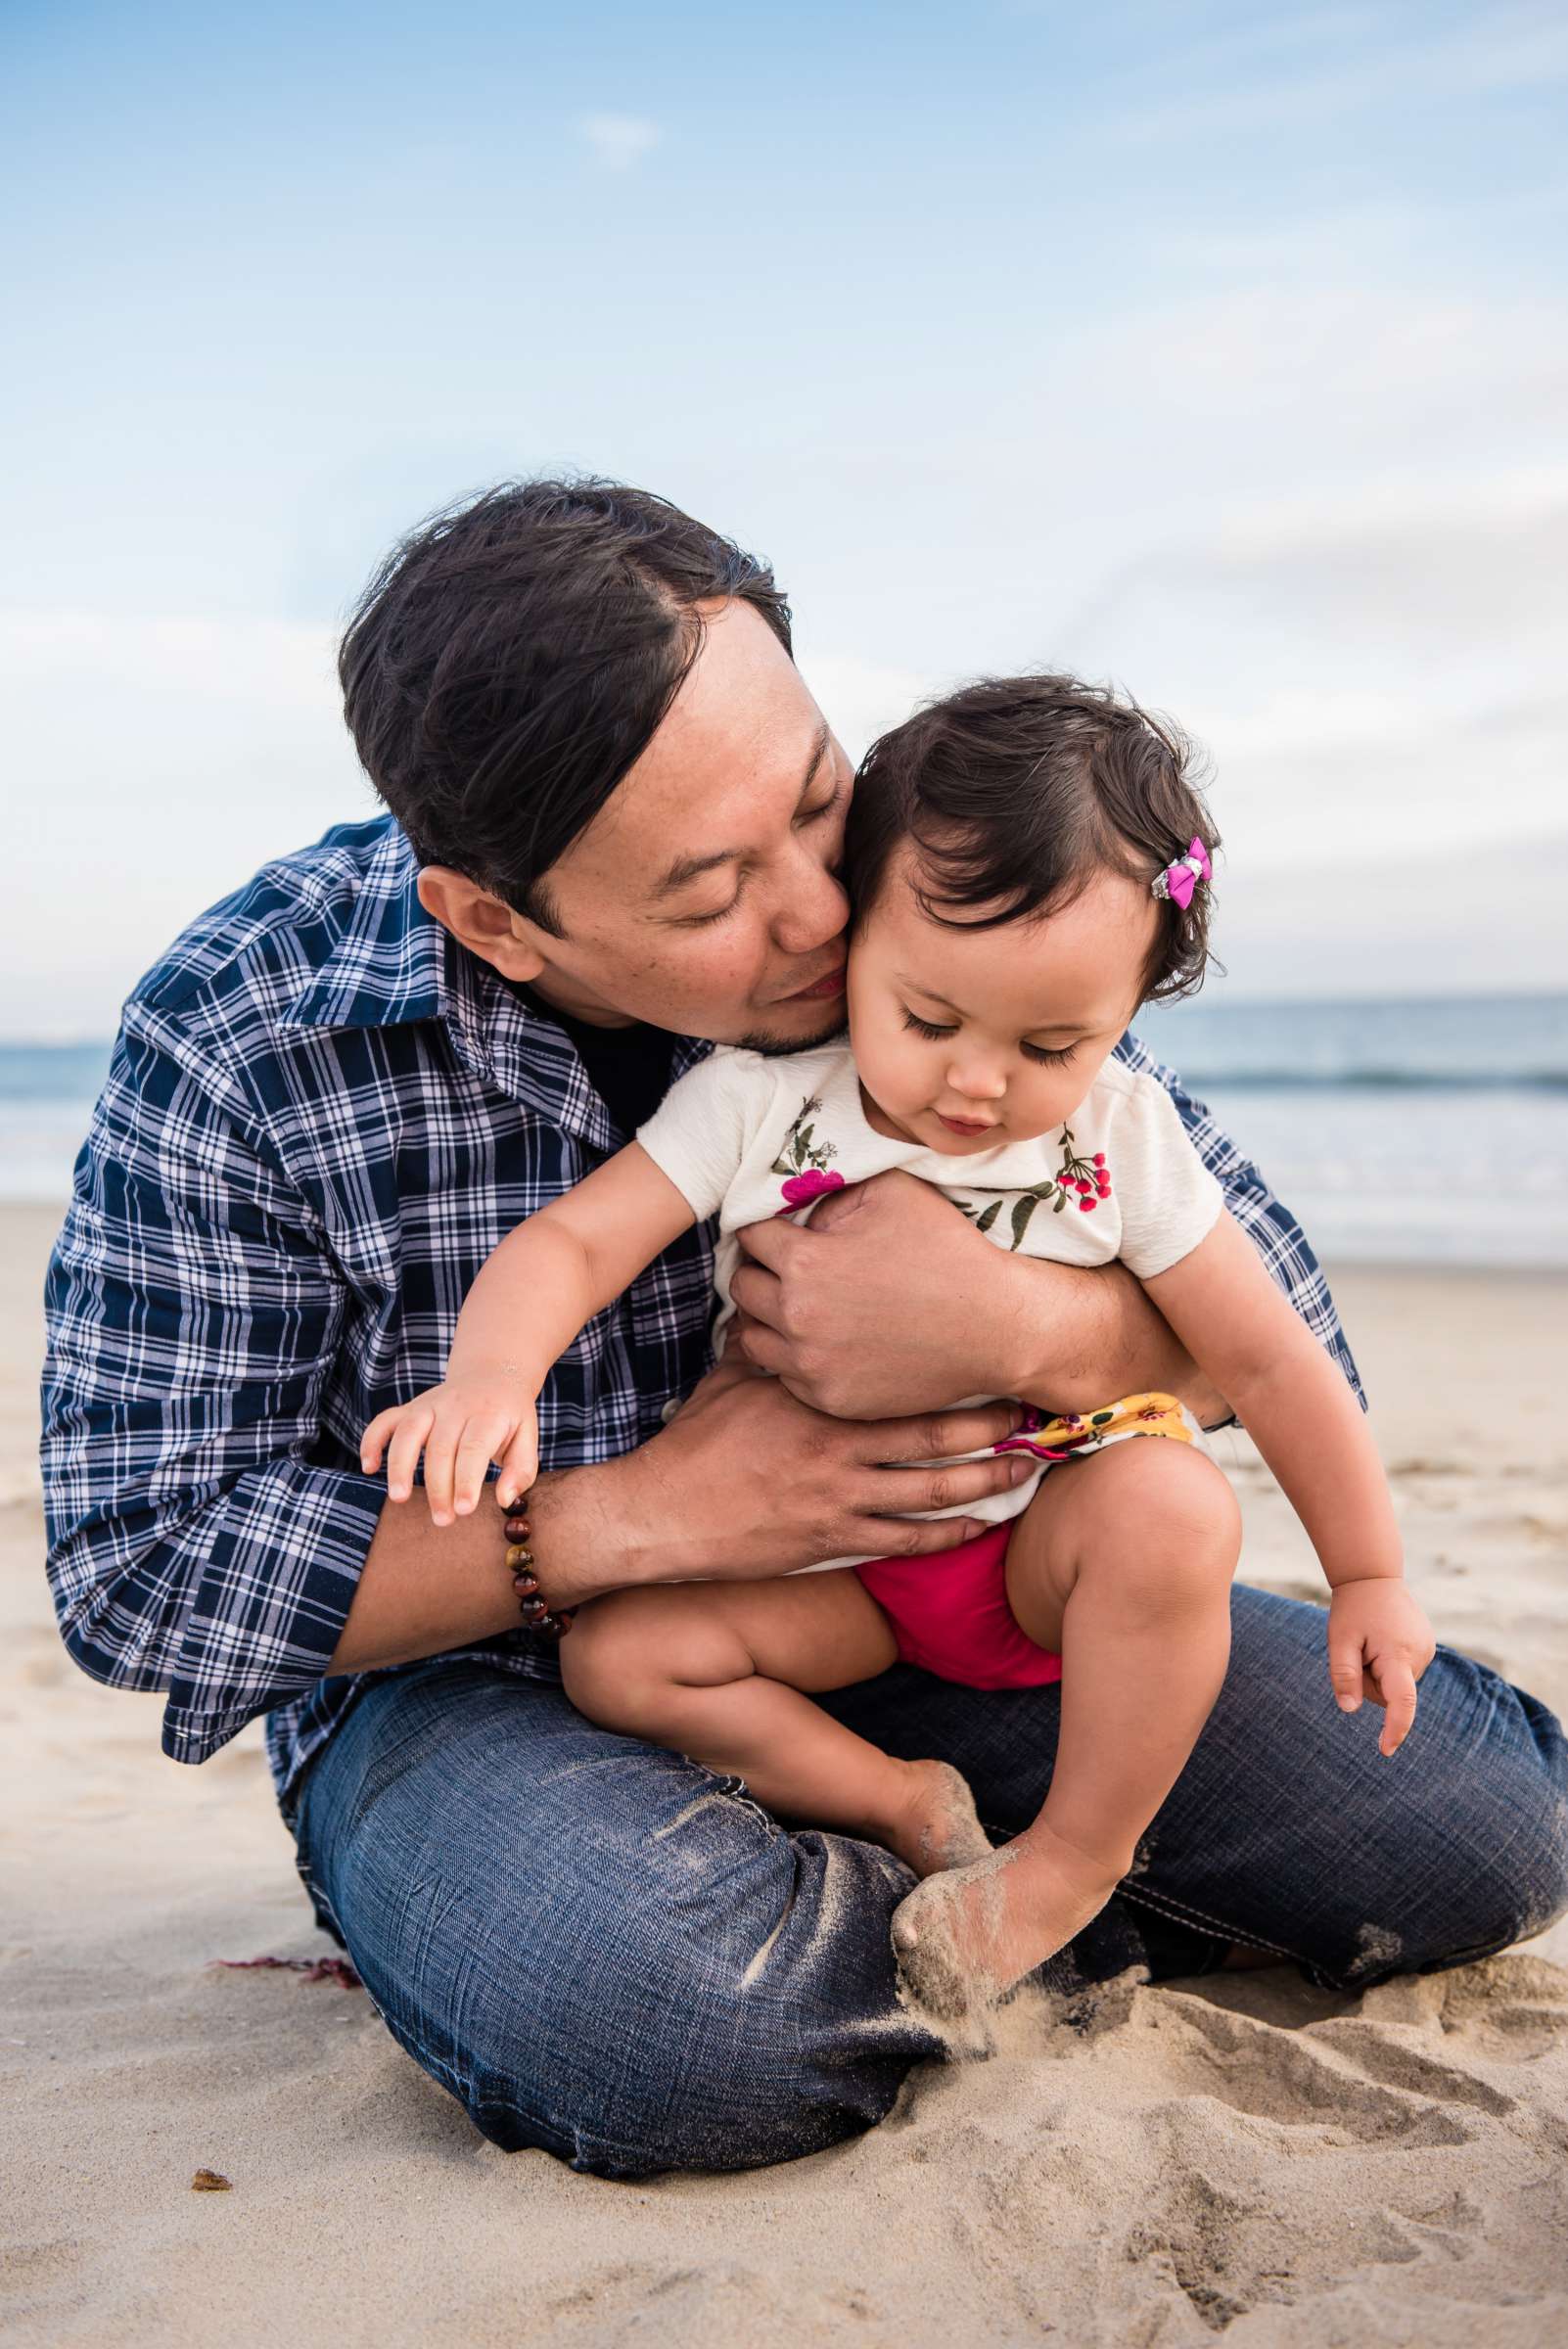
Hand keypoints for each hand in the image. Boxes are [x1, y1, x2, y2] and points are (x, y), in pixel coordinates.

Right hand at [361, 1379, 539, 1527]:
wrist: (492, 1375)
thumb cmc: (510, 1417)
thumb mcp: (527, 1438)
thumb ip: (520, 1470)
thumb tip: (504, 1500)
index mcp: (489, 1415)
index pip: (474, 1448)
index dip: (467, 1479)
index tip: (464, 1509)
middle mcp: (456, 1407)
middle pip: (440, 1448)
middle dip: (439, 1487)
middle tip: (443, 1520)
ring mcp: (430, 1405)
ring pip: (408, 1433)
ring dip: (400, 1466)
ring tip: (400, 1498)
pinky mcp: (410, 1407)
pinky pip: (385, 1421)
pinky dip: (372, 1441)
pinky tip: (369, 1467)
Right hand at [526, 1353, 1033, 1599]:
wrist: (664, 1511)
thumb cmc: (698, 1441)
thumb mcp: (734, 1377)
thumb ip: (773, 1344)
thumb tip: (786, 1301)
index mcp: (820, 1397)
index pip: (900, 1380)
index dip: (953, 1375)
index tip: (991, 1356)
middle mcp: (838, 1444)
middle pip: (934, 1435)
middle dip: (991, 1427)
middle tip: (1035, 1413)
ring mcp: (839, 1496)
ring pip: (932, 1490)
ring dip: (986, 1480)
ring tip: (1028, 1469)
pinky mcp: (832, 1539)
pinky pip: (906, 1539)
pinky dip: (949, 1535)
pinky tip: (980, 1527)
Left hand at [729, 1167, 1219, 1422]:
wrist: (995, 1326)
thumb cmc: (948, 1252)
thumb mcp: (892, 1192)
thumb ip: (833, 1193)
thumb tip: (800, 1210)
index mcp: (803, 1262)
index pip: (749, 1237)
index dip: (764, 1228)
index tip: (780, 1231)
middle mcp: (796, 1317)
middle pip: (742, 1288)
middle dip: (760, 1271)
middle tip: (785, 1267)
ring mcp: (811, 1365)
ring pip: (753, 1338)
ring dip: (767, 1318)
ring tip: (795, 1306)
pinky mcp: (830, 1399)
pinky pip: (786, 1376)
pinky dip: (795, 1357)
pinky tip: (821, 1341)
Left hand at [1327, 1578, 1436, 1756]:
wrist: (1374, 1577)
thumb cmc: (1353, 1609)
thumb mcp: (1339, 1641)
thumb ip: (1344, 1675)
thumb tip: (1350, 1710)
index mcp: (1398, 1654)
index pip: (1401, 1701)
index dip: (1395, 1729)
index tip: (1385, 1750)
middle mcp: (1421, 1655)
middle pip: (1389, 1694)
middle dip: (1368, 1682)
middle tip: (1357, 1650)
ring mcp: (1428, 1651)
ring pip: (1395, 1685)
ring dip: (1378, 1672)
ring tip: (1371, 1641)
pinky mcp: (1427, 1648)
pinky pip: (1402, 1673)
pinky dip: (1388, 1665)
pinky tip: (1382, 1640)